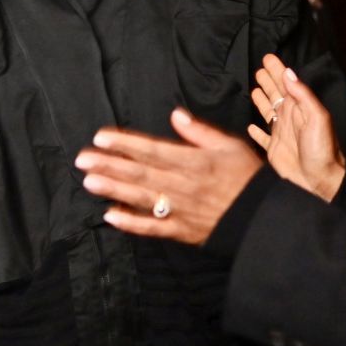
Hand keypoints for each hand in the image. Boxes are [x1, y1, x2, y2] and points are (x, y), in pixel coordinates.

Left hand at [75, 108, 261, 244]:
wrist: (263, 218)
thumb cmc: (246, 178)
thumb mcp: (230, 146)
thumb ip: (200, 132)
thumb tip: (175, 115)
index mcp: (195, 162)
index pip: (154, 150)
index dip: (126, 144)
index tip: (102, 137)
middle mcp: (184, 185)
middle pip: (142, 173)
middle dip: (110, 165)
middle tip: (83, 159)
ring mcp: (181, 210)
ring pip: (143, 198)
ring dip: (115, 189)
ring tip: (90, 181)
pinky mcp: (181, 231)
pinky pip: (153, 227)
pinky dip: (132, 223)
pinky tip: (111, 216)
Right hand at [250, 55, 345, 201]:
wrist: (320, 180)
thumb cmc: (322, 150)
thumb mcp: (317, 117)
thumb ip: (303, 95)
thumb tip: (288, 74)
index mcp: (300, 109)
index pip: (286, 84)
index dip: (277, 71)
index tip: (268, 57)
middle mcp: (290, 119)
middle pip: (276, 95)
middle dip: (268, 81)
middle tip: (260, 69)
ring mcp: (281, 134)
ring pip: (268, 112)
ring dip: (261, 100)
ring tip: (255, 88)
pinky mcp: (274, 150)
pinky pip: (262, 137)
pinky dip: (256, 132)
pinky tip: (250, 127)